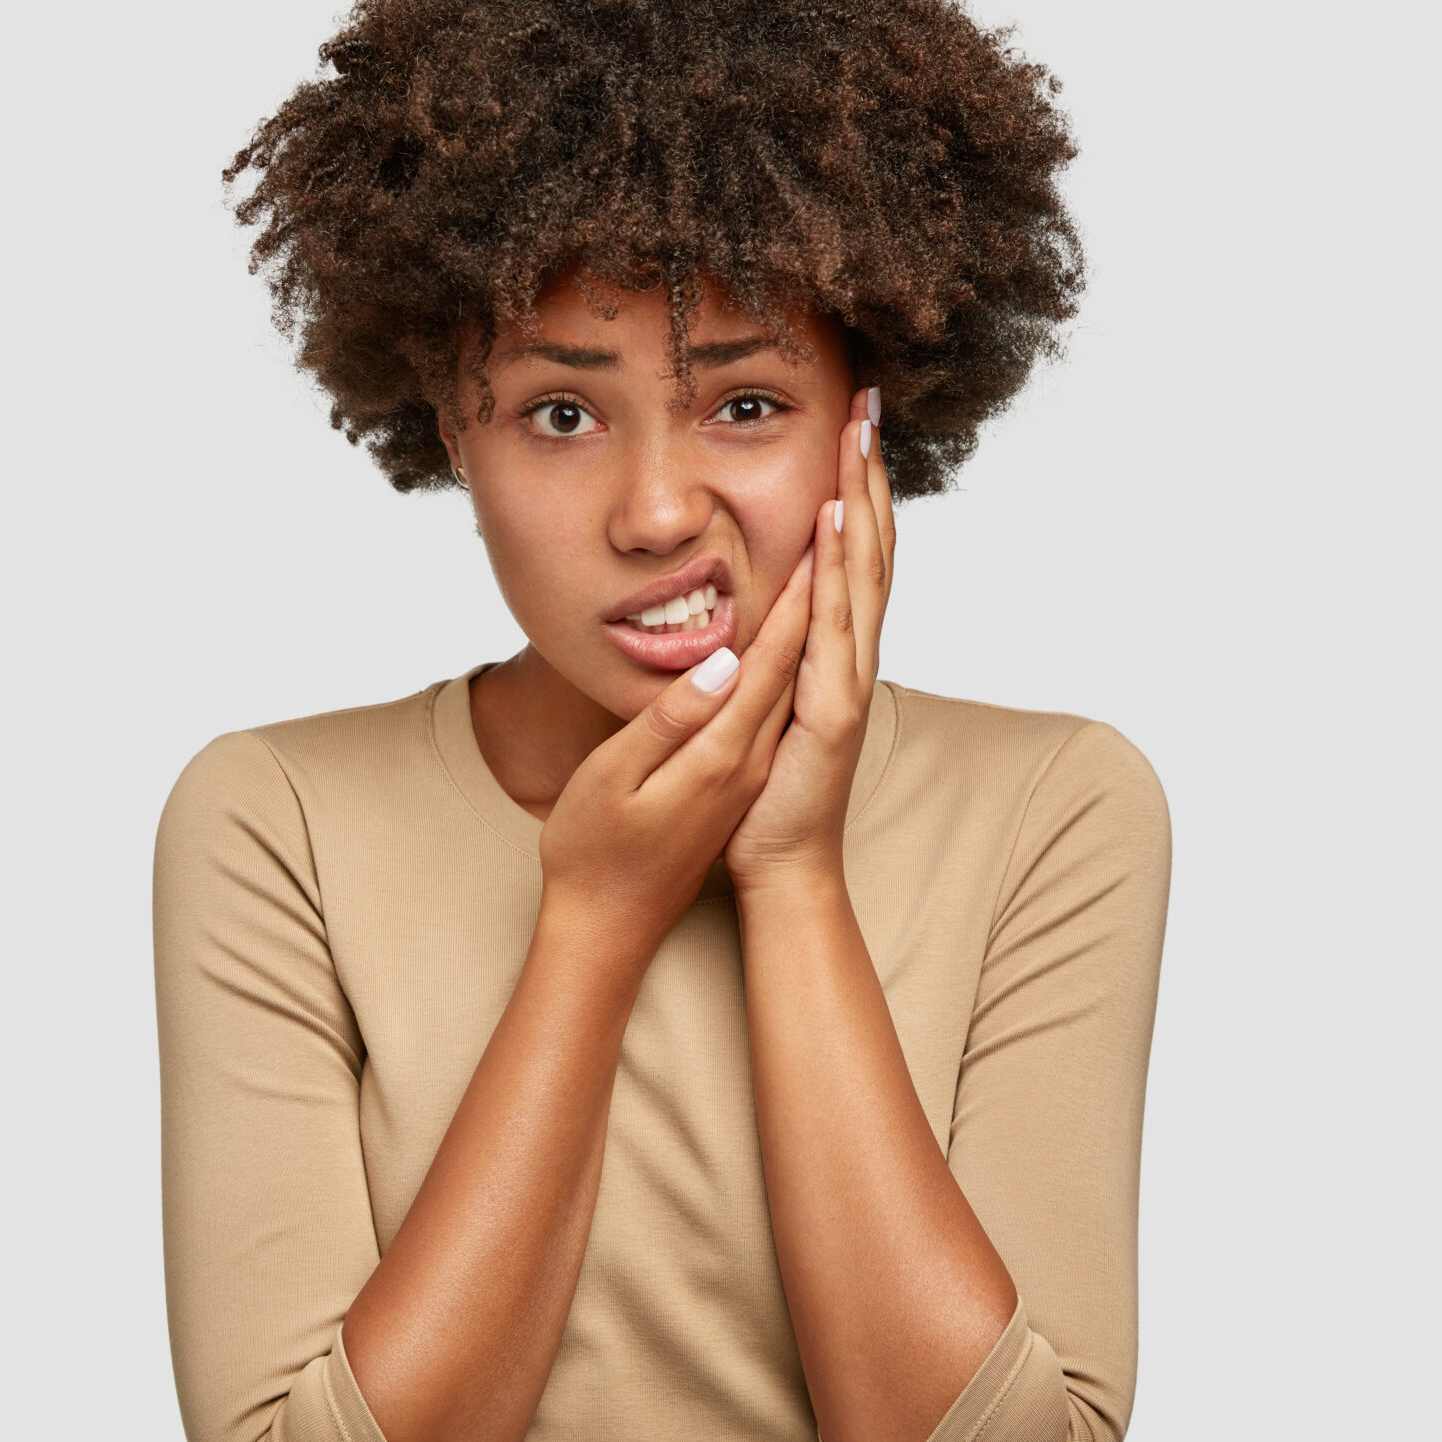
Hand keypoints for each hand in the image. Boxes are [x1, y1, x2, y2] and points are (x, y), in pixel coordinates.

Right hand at [538, 549, 815, 957]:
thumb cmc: (594, 853)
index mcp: (724, 753)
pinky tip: (798, 622)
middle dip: (827, 583)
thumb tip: (721, 665)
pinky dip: (795, 648)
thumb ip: (671, 721)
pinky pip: (779, 697)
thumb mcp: (617, 785)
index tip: (825, 527)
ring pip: (797, 674)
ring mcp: (747, 767)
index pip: (775, 656)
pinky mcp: (737, 775)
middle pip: (803, 656)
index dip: (801, 590)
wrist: (611, 928)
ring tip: (836, 547)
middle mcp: (750, 757)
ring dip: (819, 608)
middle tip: (848, 513)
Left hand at [725, 389, 892, 887]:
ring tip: (858, 438)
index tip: (854, 425)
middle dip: (869, 474)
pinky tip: (833, 523)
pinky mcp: (832, 710)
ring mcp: (849, 680)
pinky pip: (834, 628)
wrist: (782, 864)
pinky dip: (837, 572)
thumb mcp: (767, 698)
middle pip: (871, 547)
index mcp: (838, 649)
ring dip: (861, 502)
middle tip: (868, 404)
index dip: (859, 489)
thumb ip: (772, 651)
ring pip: (863, 574)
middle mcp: (854, 655)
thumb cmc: (769, 789)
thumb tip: (758, 602)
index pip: (856, 553)